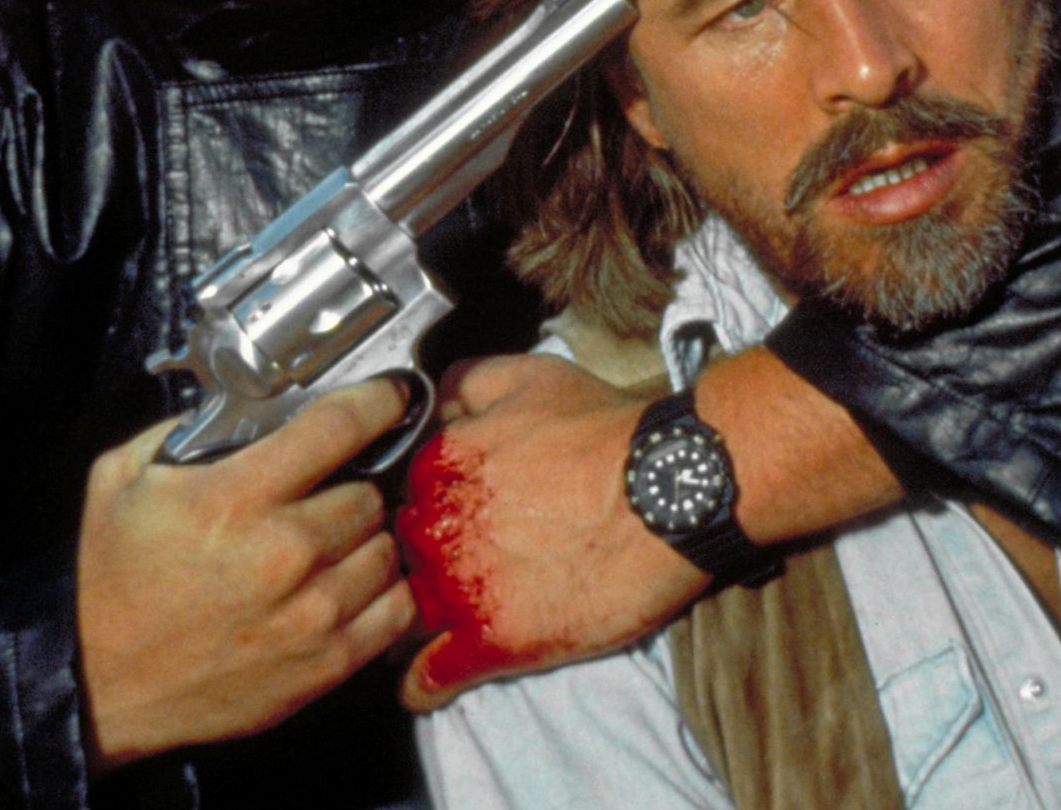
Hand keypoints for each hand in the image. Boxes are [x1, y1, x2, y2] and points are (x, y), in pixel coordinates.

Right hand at [76, 378, 415, 766]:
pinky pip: (396, 610)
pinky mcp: (326, 664)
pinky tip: (351, 588)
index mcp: (234, 497)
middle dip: (351, 485)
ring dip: (365, 541)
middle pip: (369, 492)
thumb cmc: (112, 582)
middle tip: (323, 496)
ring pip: (386, 548)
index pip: (339, 426)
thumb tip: (246, 407)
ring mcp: (312, 613)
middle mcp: (284, 552)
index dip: (377, 400)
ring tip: (329, 546)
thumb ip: (184, 429)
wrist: (99, 684)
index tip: (389, 396)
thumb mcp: (120, 478)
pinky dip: (383, 593)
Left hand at [393, 354, 708, 710]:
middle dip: (416, 562)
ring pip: (402, 617)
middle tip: (454, 565)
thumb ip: (463, 383)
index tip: (440, 518)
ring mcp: (457, 590)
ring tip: (435, 626)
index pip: (395, 498)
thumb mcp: (527, 377)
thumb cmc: (605, 433)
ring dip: (412, 622)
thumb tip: (429, 397)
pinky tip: (423, 684)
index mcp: (433, 467)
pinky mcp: (492, 643)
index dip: (417, 509)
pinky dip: (421, 683)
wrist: (665, 492)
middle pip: (396, 557)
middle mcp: (432, 529)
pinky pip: (429, 677)